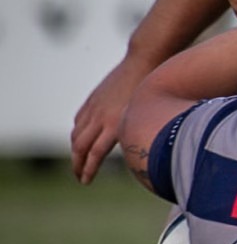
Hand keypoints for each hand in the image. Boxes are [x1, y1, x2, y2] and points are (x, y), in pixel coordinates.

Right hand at [71, 55, 151, 182]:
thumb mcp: (148, 115)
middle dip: (78, 164)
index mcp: (116, 123)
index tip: (86, 181)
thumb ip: (136, 133)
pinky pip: (79, 120)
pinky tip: (80, 140)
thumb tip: (138, 153)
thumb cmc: (154, 90)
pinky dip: (77, 133)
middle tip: (79, 177)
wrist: (145, 61)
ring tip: (79, 162)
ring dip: (75, 151)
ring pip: (76, 134)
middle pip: (81, 147)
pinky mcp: (93, 99)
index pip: (95, 153)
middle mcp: (101, 116)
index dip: (88, 169)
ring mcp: (95, 107)